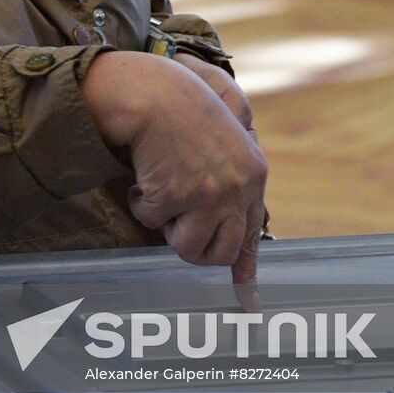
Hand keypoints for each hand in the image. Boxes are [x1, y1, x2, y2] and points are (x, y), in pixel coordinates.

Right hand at [81, 52, 267, 306]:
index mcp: (253, 173)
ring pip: (187, 248)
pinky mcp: (177, 194)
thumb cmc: (181, 105)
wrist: (154, 91)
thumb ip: (232, 173)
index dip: (245, 271)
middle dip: (193, 246)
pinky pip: (150, 222)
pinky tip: (141, 176)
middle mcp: (238, 187)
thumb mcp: (225, 135)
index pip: (252, 235)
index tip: (247, 301)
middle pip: (221, 252)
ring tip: (158, 195)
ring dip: (165, 227)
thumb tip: (227, 214)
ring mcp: (209, 193)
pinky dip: (139, 203)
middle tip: (173, 223)